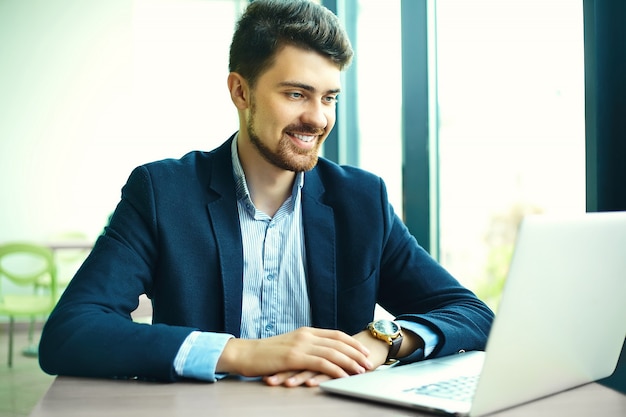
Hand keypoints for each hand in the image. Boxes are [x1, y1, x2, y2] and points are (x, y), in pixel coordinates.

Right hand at [216, 327, 372, 383]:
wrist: (245, 353)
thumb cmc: (265, 354)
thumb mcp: (289, 346)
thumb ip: (304, 347)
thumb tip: (319, 354)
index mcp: (306, 331)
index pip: (335, 334)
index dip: (351, 343)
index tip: (363, 350)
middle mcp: (306, 335)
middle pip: (338, 342)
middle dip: (356, 352)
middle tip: (368, 362)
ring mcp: (300, 345)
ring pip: (332, 352)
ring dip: (349, 362)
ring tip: (361, 371)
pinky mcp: (294, 357)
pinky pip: (320, 363)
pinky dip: (335, 370)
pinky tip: (343, 377)